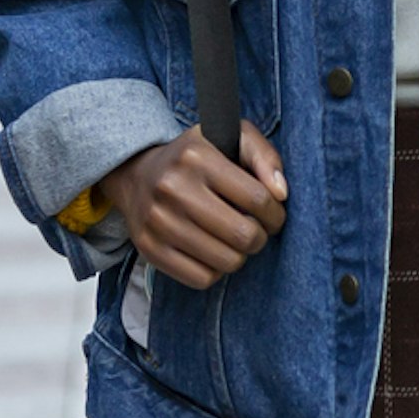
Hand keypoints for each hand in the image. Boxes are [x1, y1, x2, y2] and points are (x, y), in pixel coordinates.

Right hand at [103, 125, 287, 288]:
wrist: (138, 176)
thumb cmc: (197, 160)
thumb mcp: (231, 139)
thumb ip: (264, 156)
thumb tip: (280, 193)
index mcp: (197, 157)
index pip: (258, 199)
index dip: (275, 213)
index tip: (273, 214)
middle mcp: (173, 188)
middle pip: (244, 235)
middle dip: (260, 237)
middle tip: (254, 230)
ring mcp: (158, 221)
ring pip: (226, 261)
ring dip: (239, 255)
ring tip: (233, 240)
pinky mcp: (150, 248)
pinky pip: (202, 278)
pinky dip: (215, 270)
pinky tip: (211, 252)